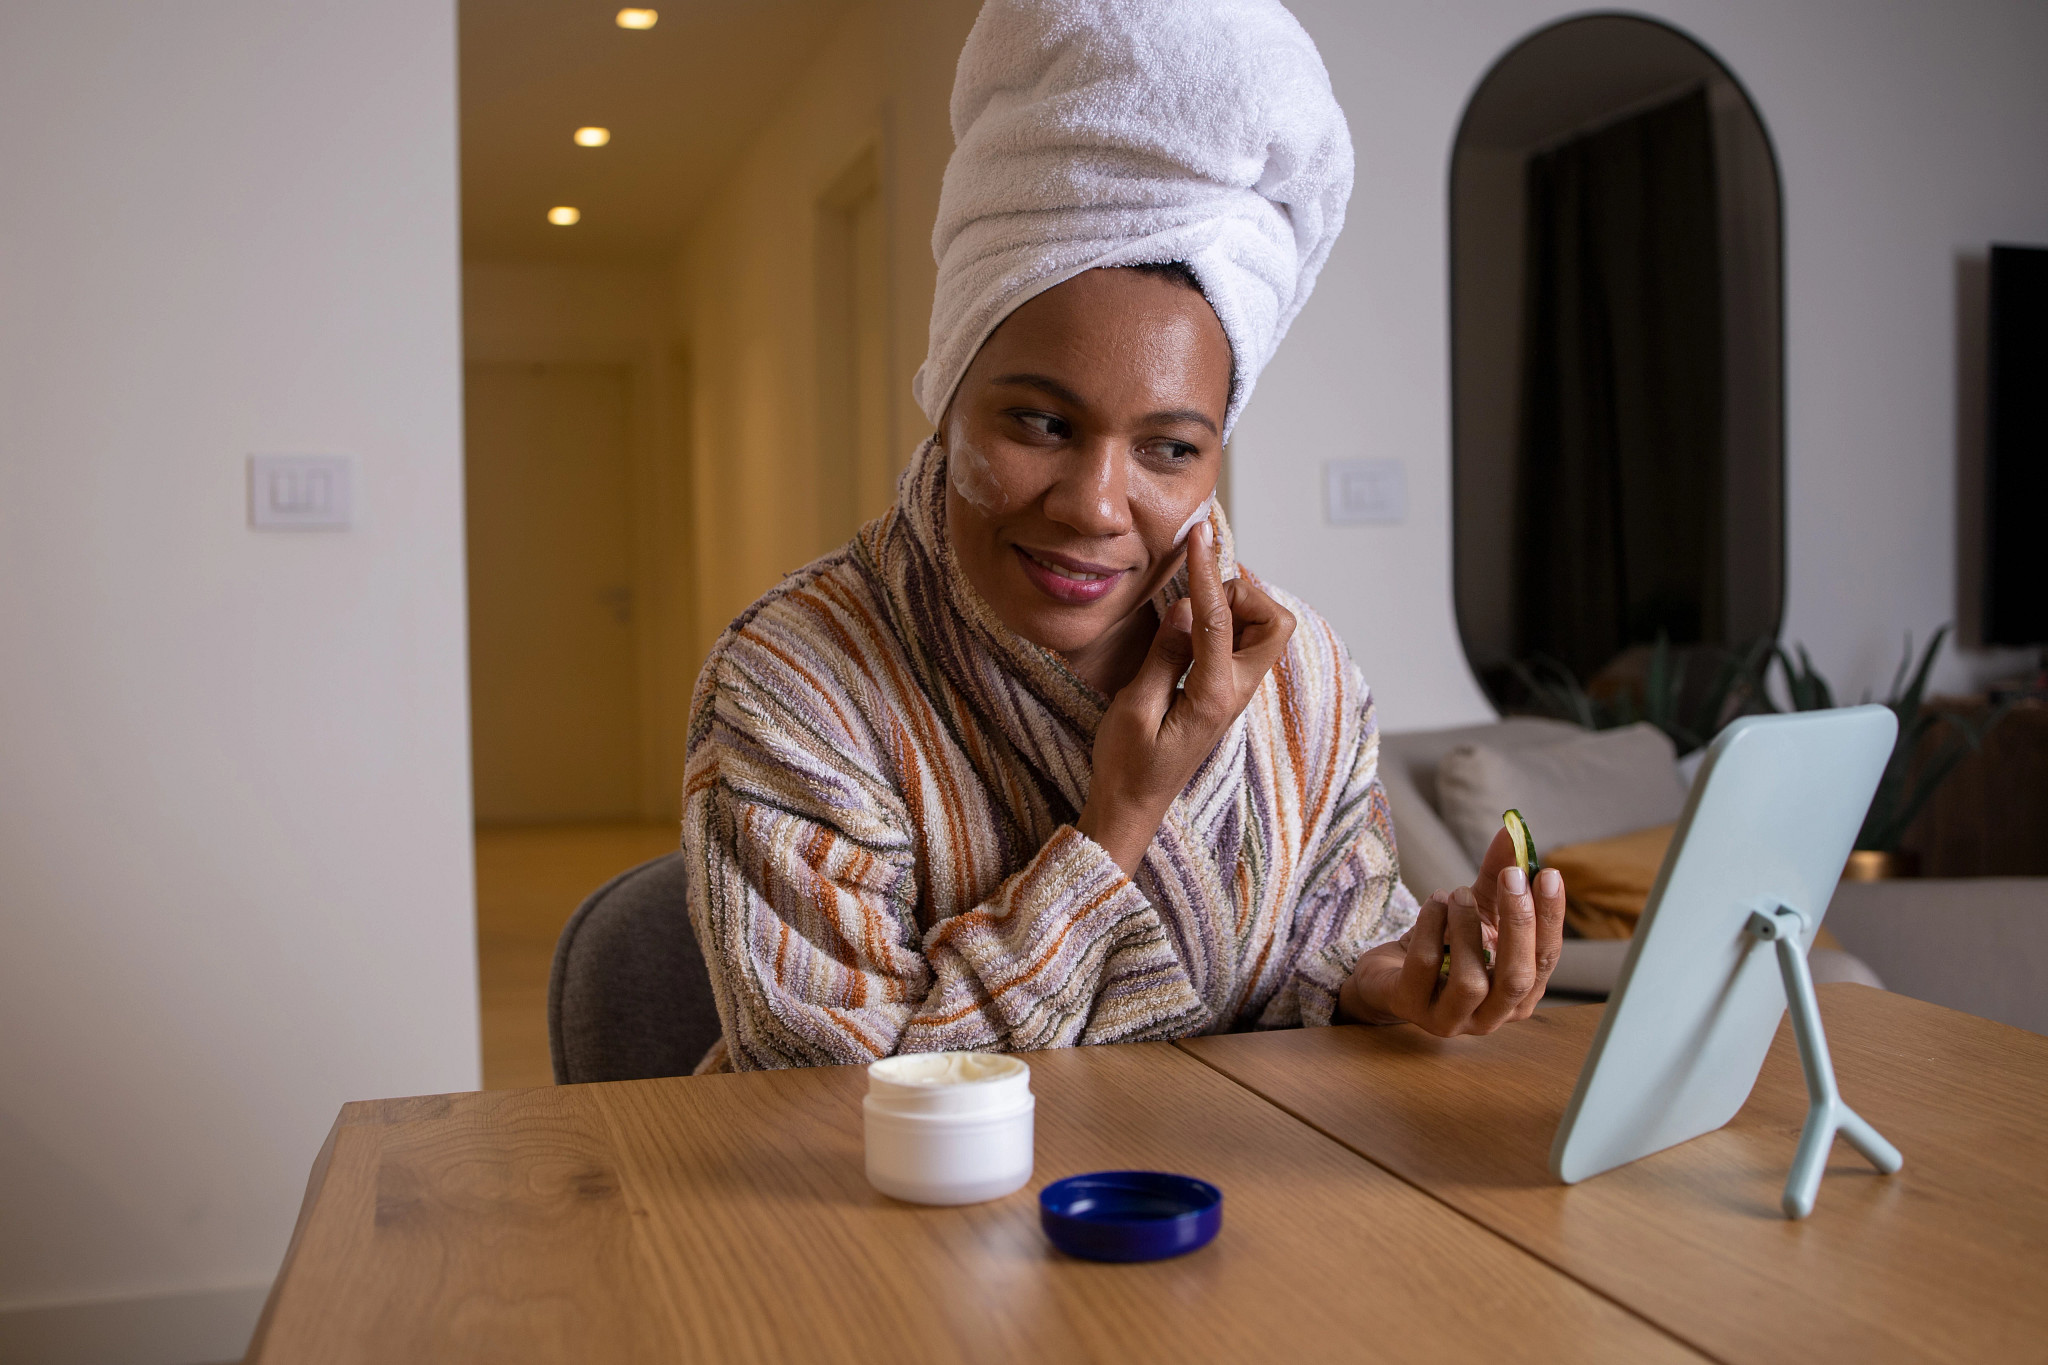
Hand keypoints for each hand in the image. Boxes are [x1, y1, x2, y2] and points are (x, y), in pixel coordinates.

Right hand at [1077, 521, 1294, 871]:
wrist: (1133, 806)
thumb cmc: (1127, 764)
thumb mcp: (1134, 707)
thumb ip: (1165, 654)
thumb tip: (1190, 607)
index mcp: (1212, 695)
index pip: (1218, 618)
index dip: (1208, 571)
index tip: (1200, 534)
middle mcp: (1234, 692)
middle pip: (1274, 623)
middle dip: (1245, 592)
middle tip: (1203, 586)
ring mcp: (1234, 695)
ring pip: (1265, 632)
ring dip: (1239, 607)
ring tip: (1197, 602)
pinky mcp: (1224, 695)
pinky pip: (1243, 645)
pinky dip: (1228, 622)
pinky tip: (1195, 621)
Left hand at [1337, 827, 1566, 1034]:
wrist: (1389, 974)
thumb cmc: (1445, 946)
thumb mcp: (1477, 909)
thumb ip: (1498, 876)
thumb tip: (1512, 832)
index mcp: (1519, 994)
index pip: (1546, 960)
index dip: (1550, 917)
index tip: (1547, 873)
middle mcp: (1491, 1016)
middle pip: (1517, 978)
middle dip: (1518, 922)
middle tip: (1510, 876)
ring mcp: (1451, 1019)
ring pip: (1471, 980)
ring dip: (1466, 926)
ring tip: (1457, 894)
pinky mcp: (1411, 1008)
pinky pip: (1426, 966)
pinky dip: (1432, 926)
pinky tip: (1434, 903)